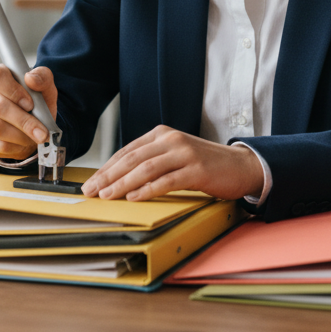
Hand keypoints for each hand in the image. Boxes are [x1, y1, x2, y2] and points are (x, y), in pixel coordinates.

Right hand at [0, 65, 58, 159]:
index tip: (30, 105)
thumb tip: (31, 78)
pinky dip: (14, 147)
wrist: (29, 123)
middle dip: (24, 122)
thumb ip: (42, 78)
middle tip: (42, 132)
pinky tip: (22, 143)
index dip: (14, 91)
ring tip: (34, 138)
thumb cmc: (35, 102)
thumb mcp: (44, 87)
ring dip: (20, 136)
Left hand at [80, 125, 263, 201]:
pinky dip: (148, 189)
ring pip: (146, 168)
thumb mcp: (174, 156)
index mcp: (161, 134)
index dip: (106, 168)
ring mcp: (185, 153)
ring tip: (107, 196)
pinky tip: (134, 197)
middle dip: (108, 176)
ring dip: (122, 183)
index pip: (127, 151)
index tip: (91, 182)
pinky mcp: (197, 169)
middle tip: (91, 190)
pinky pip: (167, 180)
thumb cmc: (204, 165)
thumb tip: (118, 179)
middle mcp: (171, 140)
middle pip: (132, 159)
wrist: (240, 166)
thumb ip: (151, 161)